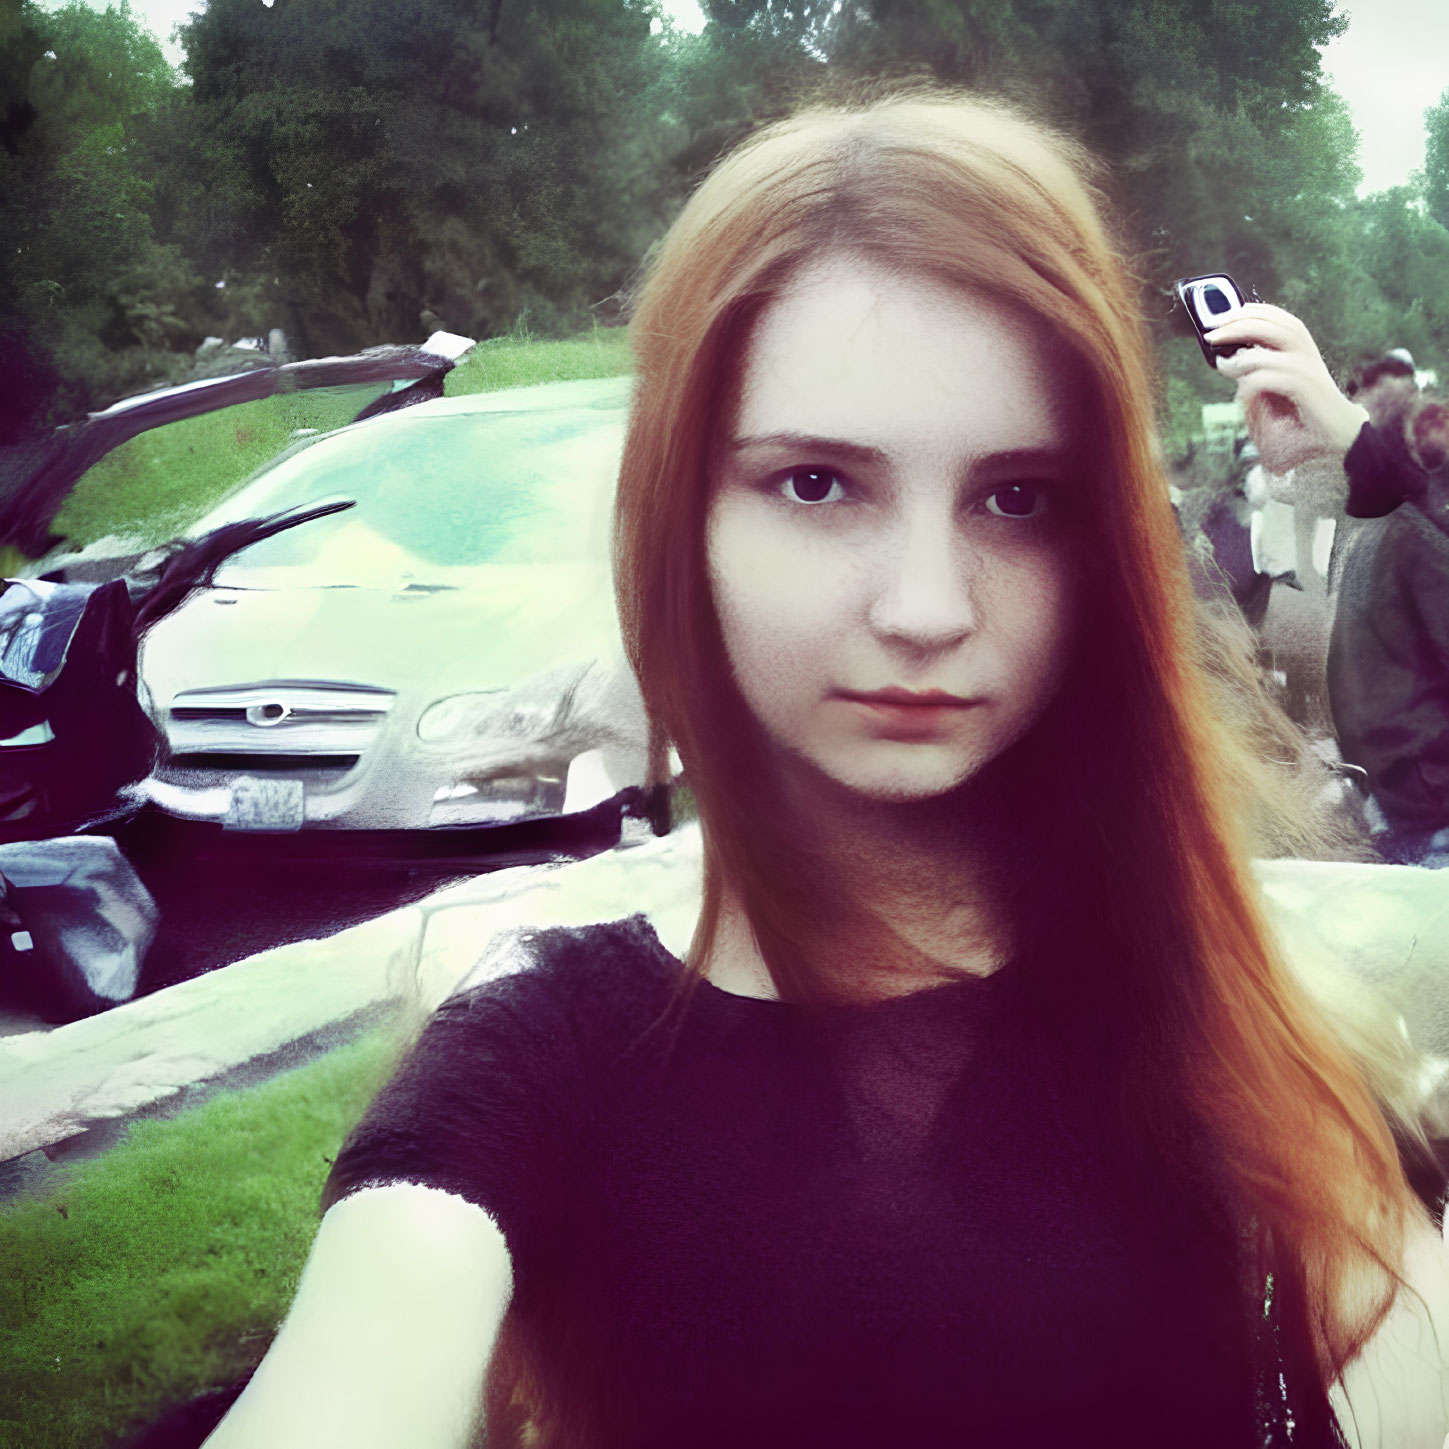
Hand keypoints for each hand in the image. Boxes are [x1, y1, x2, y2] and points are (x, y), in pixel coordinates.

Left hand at [1206, 304, 1367, 474]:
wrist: (1337, 430)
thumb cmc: (1304, 407)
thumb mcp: (1281, 382)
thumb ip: (1260, 367)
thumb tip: (1227, 358)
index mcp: (1301, 346)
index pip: (1275, 317)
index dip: (1248, 312)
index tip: (1222, 317)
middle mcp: (1305, 352)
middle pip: (1271, 325)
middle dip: (1237, 324)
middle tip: (1211, 335)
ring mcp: (1306, 368)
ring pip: (1270, 347)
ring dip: (1240, 354)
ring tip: (1223, 364)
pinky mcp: (1304, 388)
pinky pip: (1269, 377)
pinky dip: (1250, 380)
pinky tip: (1241, 388)